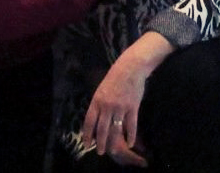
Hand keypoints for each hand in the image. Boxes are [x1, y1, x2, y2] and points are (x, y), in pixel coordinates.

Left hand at [82, 50, 151, 164]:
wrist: (130, 68)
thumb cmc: (115, 78)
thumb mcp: (101, 89)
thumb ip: (99, 104)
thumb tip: (96, 120)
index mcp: (97, 101)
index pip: (90, 121)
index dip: (88, 134)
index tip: (87, 144)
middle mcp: (107, 106)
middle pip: (102, 129)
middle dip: (100, 143)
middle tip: (100, 152)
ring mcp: (120, 107)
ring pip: (115, 130)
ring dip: (113, 142)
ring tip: (112, 151)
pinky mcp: (132, 107)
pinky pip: (131, 125)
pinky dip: (130, 136)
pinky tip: (129, 143)